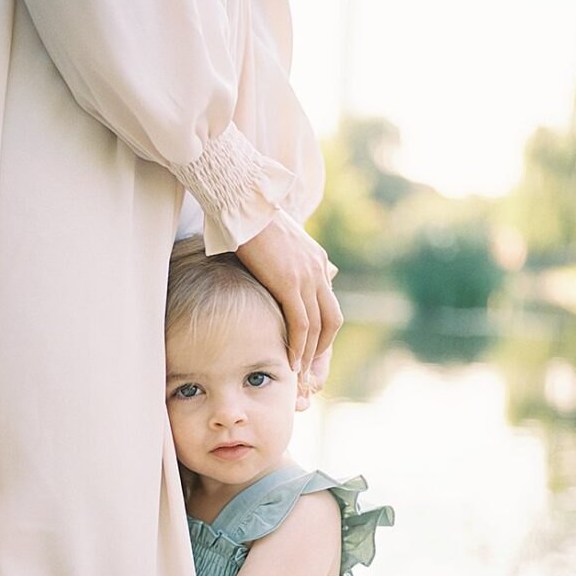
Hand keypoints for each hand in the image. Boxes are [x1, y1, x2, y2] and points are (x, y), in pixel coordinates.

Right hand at [236, 210, 341, 379]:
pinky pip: (301, 323)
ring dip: (309, 352)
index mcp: (316, 261)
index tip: (311, 348)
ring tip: (299, 371)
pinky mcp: (290, 283)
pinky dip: (298, 345)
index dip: (323, 330)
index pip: (327, 304)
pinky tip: (291, 360)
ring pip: (317, 326)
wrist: (244, 204)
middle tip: (309, 366)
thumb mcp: (275, 243)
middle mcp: (317, 270)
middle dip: (322, 346)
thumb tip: (276, 272)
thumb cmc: (249, 221)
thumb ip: (283, 262)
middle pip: (331, 319)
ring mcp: (306, 277)